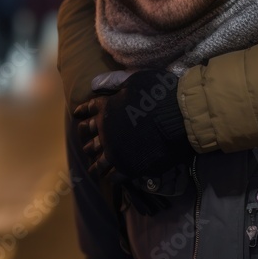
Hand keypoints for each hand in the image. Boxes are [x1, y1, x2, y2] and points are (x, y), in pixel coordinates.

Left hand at [73, 68, 192, 178]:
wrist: (179, 117)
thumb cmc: (159, 94)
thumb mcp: (134, 80)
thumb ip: (114, 81)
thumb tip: (94, 83)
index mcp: (106, 109)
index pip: (88, 111)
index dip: (82, 113)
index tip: (77, 116)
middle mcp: (106, 132)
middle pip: (90, 140)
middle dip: (87, 143)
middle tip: (87, 147)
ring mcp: (116, 152)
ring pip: (99, 163)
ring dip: (95, 166)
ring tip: (94, 170)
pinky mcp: (128, 167)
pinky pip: (114, 176)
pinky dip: (111, 177)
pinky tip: (111, 178)